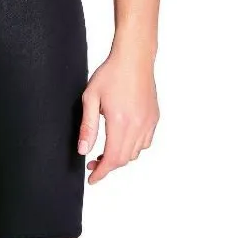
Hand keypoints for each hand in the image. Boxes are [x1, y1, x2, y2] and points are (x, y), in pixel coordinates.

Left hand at [78, 49, 158, 183]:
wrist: (134, 58)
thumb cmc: (111, 74)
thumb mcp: (91, 98)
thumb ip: (87, 127)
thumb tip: (83, 150)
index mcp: (120, 122)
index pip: (112, 159)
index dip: (101, 173)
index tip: (92, 179)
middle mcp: (138, 125)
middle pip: (124, 159)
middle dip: (107, 166)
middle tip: (93, 164)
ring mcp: (148, 122)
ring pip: (135, 153)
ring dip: (120, 157)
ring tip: (105, 151)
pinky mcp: (154, 118)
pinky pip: (145, 143)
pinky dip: (133, 148)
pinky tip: (122, 139)